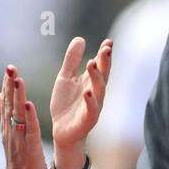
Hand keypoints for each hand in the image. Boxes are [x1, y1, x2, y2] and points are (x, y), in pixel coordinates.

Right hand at [0, 64, 47, 168]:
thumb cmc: (18, 160)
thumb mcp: (9, 133)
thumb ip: (3, 113)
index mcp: (8, 126)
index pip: (6, 102)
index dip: (7, 85)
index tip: (8, 68)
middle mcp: (11, 130)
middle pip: (10, 104)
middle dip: (10, 86)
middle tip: (10, 67)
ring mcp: (20, 138)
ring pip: (18, 114)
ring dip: (18, 97)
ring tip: (18, 79)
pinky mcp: (30, 147)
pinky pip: (30, 130)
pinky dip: (30, 117)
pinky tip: (30, 104)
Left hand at [50, 37, 112, 162]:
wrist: (61, 131)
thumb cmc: (66, 104)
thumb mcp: (65, 78)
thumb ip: (72, 60)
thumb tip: (80, 38)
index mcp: (91, 82)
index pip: (101, 65)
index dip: (104, 54)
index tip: (108, 42)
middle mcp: (96, 93)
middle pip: (103, 75)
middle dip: (105, 62)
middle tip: (106, 49)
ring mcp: (93, 106)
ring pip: (99, 90)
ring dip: (97, 77)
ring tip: (92, 64)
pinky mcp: (87, 120)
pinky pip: (91, 109)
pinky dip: (90, 101)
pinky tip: (87, 92)